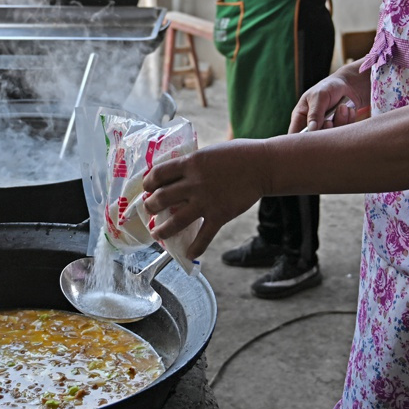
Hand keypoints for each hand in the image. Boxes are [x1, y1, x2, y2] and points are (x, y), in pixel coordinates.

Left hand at [142, 140, 267, 259]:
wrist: (261, 165)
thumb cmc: (236, 155)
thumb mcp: (208, 153)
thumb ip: (192, 165)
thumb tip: (176, 177)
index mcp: (189, 163)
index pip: (158, 174)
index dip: (148, 182)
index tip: (147, 188)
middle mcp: (194, 183)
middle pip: (161, 198)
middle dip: (150, 206)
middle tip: (149, 209)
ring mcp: (206, 201)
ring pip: (175, 221)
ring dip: (162, 230)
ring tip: (156, 234)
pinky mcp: (220, 215)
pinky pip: (203, 236)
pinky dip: (195, 248)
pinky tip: (188, 254)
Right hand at [288, 66, 370, 133]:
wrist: (347, 85)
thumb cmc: (328, 87)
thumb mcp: (319, 96)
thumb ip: (315, 113)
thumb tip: (312, 129)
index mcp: (301, 117)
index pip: (294, 135)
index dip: (300, 141)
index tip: (313, 137)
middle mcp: (312, 125)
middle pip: (315, 140)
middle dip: (325, 130)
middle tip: (330, 121)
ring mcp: (326, 128)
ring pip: (331, 137)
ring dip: (340, 121)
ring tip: (343, 107)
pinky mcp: (339, 129)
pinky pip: (344, 133)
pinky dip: (348, 120)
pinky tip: (348, 109)